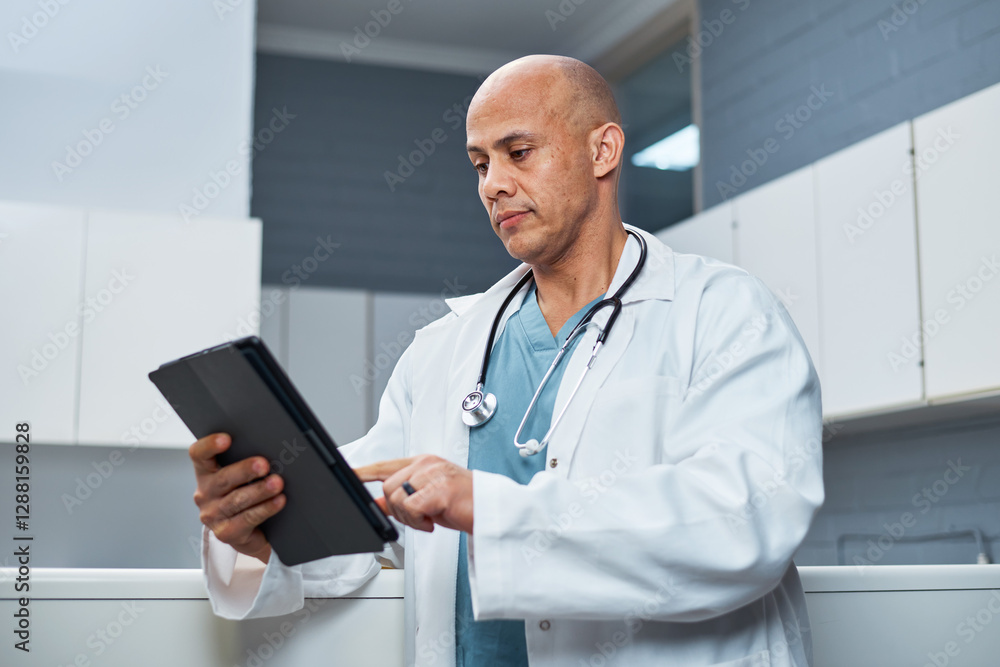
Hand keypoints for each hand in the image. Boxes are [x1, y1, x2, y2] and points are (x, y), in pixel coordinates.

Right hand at [189, 432, 285, 563]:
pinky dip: (265, 508)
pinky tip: (279, 501)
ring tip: (277, 483)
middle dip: (245, 470)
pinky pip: (247, 519)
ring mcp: (213, 515)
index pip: (199, 455)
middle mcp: (205, 493)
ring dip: (259, 490)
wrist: (248, 532)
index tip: (226, 439)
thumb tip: (272, 447)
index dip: (209, 445)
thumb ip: (247, 461)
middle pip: (223, 478)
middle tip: (264, 464)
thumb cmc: (246, 493)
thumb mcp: (241, 476)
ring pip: (237, 500)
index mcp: (206, 472)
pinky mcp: (226, 533)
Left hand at [354, 455, 472, 533]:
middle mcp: (427, 464)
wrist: (491, 512)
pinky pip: (411, 507)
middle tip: (417, 517)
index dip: (363, 472)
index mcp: (422, 462)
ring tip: (427, 518)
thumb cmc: (463, 504)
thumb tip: (375, 502)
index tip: (348, 475)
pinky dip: (418, 521)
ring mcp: (434, 474)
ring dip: (409, 518)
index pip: (384, 465)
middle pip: (387, 487)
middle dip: (397, 510)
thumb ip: (401, 498)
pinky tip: (432, 521)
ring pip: (396, 498)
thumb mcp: (427, 499)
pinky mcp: (440, 490)